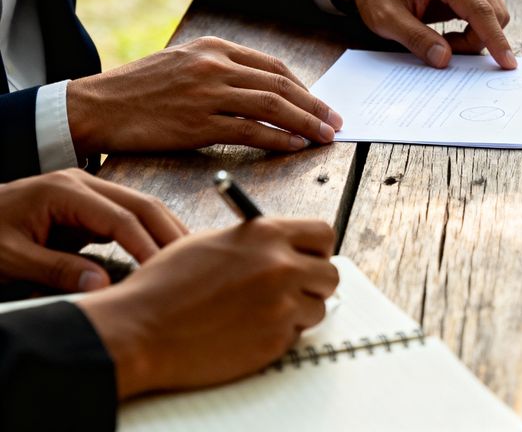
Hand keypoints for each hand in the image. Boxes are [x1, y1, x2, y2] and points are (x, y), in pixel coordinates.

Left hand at [0, 169, 186, 291]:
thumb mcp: (10, 257)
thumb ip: (56, 269)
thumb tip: (102, 287)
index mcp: (63, 190)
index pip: (120, 218)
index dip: (146, 245)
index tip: (164, 271)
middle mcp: (81, 183)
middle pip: (141, 204)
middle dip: (169, 232)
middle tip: (193, 261)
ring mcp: (86, 190)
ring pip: (139, 207)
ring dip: (163, 231)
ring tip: (186, 257)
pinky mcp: (86, 204)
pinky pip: (126, 215)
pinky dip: (146, 232)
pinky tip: (160, 251)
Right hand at [66, 36, 343, 159]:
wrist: (94, 107)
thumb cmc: (136, 90)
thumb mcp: (181, 63)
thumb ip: (220, 70)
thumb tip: (261, 88)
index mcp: (213, 49)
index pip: (272, 67)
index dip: (303, 88)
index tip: (320, 104)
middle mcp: (214, 66)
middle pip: (280, 86)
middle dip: (314, 106)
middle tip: (335, 122)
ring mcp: (207, 94)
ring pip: (272, 107)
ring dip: (306, 123)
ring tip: (325, 136)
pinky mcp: (197, 124)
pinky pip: (250, 130)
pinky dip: (278, 138)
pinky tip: (295, 146)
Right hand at [76, 218, 338, 399]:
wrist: (139, 329)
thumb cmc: (165, 286)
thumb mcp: (212, 242)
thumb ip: (256, 240)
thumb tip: (285, 244)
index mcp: (266, 235)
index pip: (323, 233)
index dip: (318, 247)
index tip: (310, 256)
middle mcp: (280, 267)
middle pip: (329, 274)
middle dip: (313, 282)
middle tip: (293, 289)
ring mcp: (281, 306)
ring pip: (316, 308)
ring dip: (297, 311)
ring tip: (258, 312)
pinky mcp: (274, 341)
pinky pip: (295, 335)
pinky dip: (277, 334)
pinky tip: (245, 330)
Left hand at [343, 0, 516, 68]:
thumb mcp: (386, 20)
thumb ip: (416, 39)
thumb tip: (445, 59)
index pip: (480, 10)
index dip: (495, 39)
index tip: (507, 63)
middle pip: (494, 13)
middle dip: (478, 41)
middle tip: (446, 51)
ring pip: (495, 14)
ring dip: (477, 36)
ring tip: (445, 40)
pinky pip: (488, 12)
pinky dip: (476, 30)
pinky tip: (452, 33)